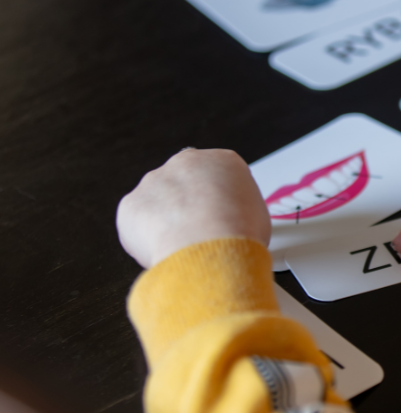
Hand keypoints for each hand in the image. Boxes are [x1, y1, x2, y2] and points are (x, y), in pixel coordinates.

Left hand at [117, 149, 270, 268]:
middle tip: (198, 232)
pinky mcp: (130, 204)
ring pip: (157, 202)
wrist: (212, 249)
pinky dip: (145, 239)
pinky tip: (164, 251)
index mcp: (222, 161)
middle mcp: (185, 163)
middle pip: (183, 182)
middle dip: (187, 205)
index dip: (217, 200)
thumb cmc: (239, 233)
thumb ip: (238, 206)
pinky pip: (136, 223)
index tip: (219, 217)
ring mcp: (154, 181)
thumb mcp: (258, 213)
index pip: (217, 175)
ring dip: (165, 221)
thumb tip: (230, 220)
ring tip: (182, 247)